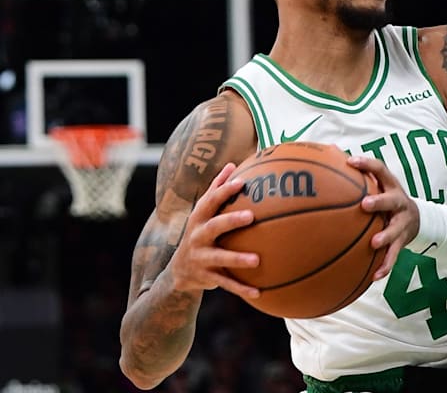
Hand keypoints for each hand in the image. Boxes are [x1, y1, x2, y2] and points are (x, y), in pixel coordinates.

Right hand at [168, 163, 260, 298]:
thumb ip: (217, 190)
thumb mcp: (204, 213)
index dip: (224, 190)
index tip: (242, 182)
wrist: (179, 272)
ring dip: (237, 258)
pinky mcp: (206, 277)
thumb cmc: (200, 233)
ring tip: (257, 260)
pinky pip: (225, 283)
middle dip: (230, 220)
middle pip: (213, 226)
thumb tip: (233, 164)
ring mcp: (200, 258)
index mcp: (199, 218)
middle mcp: (197, 237)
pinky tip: (258, 292)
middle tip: (251, 216)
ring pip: (219, 258)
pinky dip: (241, 288)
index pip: (211, 201)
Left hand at [349, 155, 419, 279]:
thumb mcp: (377, 183)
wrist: (416, 218)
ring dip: (386, 236)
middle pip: (391, 200)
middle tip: (365, 205)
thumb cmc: (386, 198)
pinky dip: (385, 265)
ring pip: (396, 230)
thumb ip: (357, 171)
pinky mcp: (402, 241)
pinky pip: (394, 255)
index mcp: (389, 185)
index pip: (380, 170)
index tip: (351, 161)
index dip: (367, 164)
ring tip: (374, 243)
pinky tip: (374, 276)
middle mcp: (398, 202)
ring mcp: (402, 223)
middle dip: (380, 202)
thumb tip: (328, 149)